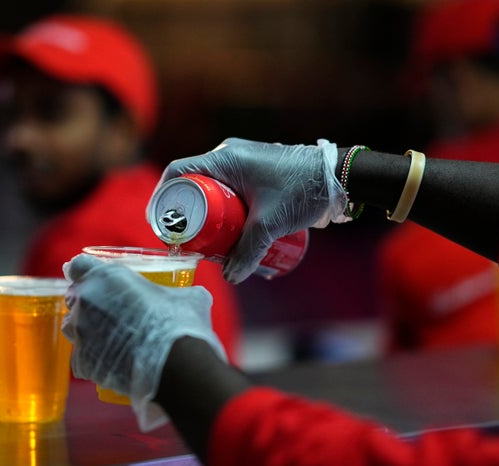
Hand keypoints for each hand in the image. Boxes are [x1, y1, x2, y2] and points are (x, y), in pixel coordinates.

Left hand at [62, 254, 225, 430]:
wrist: (177, 366)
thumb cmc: (180, 323)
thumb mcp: (187, 297)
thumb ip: (178, 292)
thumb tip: (193, 296)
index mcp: (107, 277)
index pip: (79, 265)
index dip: (85, 272)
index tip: (93, 279)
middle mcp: (87, 301)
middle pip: (74, 297)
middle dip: (88, 303)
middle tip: (110, 313)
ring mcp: (81, 333)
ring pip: (73, 328)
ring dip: (87, 330)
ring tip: (111, 340)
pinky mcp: (82, 362)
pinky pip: (81, 359)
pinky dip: (94, 360)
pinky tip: (113, 363)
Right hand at [151, 138, 347, 282]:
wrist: (338, 176)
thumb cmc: (302, 191)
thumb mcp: (270, 223)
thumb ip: (249, 250)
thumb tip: (232, 277)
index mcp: (224, 158)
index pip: (178, 172)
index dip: (163, 197)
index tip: (160, 222)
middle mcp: (229, 154)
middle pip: (192, 182)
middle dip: (186, 212)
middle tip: (185, 237)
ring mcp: (242, 159)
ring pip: (210, 186)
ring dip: (205, 210)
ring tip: (206, 237)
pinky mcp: (254, 168)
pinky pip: (226, 185)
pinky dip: (221, 205)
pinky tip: (226, 226)